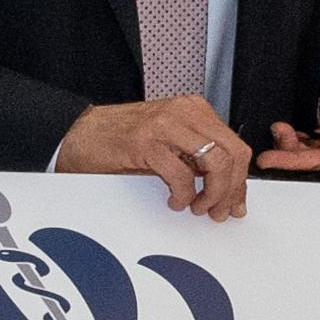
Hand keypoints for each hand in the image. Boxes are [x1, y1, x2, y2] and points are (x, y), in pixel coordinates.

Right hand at [48, 95, 255, 220]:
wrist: (80, 135)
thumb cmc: (122, 140)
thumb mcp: (169, 141)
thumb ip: (197, 156)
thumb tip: (227, 190)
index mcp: (194, 109)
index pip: (236, 146)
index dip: (240, 180)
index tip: (235, 203)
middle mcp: (184, 112)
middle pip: (232, 153)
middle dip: (231, 189)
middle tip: (218, 210)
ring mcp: (165, 125)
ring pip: (215, 162)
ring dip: (212, 194)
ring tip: (197, 207)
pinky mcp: (146, 142)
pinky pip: (181, 175)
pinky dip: (183, 195)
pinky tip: (174, 200)